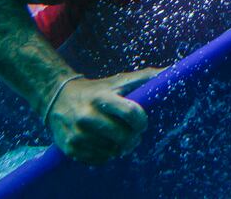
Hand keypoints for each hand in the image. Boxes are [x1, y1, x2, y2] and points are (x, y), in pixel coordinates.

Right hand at [47, 67, 162, 164]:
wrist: (58, 99)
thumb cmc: (97, 89)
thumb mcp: (118, 81)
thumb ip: (145, 78)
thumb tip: (172, 71)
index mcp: (101, 97)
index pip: (131, 113)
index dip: (142, 121)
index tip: (142, 122)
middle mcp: (87, 116)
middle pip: (123, 137)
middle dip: (133, 138)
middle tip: (133, 134)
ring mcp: (78, 134)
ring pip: (113, 151)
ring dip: (120, 147)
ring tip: (118, 137)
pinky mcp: (71, 148)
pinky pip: (100, 160)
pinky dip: (107, 154)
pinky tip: (104, 143)